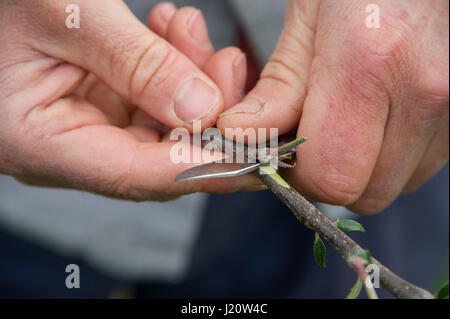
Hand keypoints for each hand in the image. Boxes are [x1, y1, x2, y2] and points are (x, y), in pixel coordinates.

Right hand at [0, 1, 258, 200]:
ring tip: (191, 30)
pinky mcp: (95, 102)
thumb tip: (203, 113)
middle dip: (205, 112)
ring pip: (159, 125)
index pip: (138, 175)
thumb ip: (139, 66)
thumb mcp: (69, 15)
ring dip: (189, 81)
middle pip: (157, 153)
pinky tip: (173, 32)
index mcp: (42, 143)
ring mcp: (80, 125)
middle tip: (228, 63)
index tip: (259, 157)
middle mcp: (64, 147)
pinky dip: (168, 69)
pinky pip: (146, 99)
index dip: (204, 170)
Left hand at [217, 0, 448, 213]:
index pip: (330, 176)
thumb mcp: (306, 20)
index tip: (281, 155)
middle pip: (362, 193)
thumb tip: (243, 137)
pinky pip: (416, 168)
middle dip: (326, 179)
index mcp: (370, 63)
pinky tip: (374, 121)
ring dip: (359, 171)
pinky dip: (386, 159)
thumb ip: (278, 88)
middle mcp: (424, 92)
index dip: (296, 177)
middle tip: (308, 143)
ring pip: (392, 186)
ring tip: (344, 125)